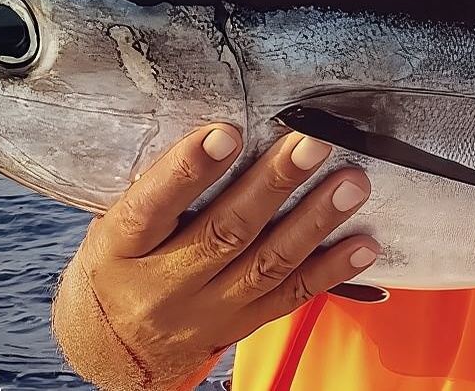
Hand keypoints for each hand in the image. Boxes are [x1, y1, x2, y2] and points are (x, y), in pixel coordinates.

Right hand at [51, 124, 378, 390]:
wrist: (111, 349)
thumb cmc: (120, 262)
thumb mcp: (113, 225)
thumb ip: (158, 187)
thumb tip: (220, 125)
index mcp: (120, 249)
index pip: (152, 207)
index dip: (189, 170)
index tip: (227, 132)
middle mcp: (162, 286)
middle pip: (224, 232)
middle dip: (274, 184)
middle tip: (312, 144)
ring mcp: (205, 311)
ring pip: (267, 264)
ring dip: (315, 221)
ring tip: (351, 184)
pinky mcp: (239, 326)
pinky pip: (290, 297)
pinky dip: (331, 270)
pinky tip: (363, 243)